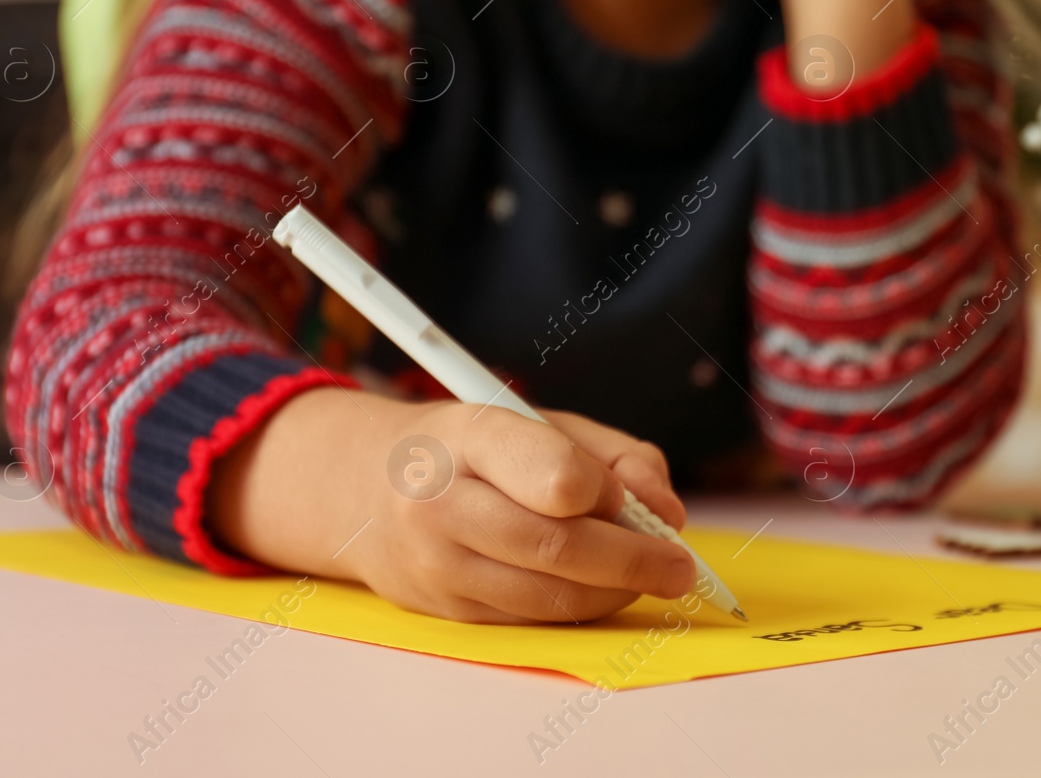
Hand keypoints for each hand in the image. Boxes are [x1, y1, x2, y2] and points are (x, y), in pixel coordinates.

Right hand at [207, 387, 694, 622]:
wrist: (360, 486)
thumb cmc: (469, 449)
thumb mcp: (537, 421)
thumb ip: (613, 455)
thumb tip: (667, 511)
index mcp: (470, 435)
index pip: (556, 475)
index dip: (609, 492)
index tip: (634, 497)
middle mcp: (442, 501)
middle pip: (559, 546)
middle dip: (635, 560)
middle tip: (680, 566)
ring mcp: (435, 562)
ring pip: (548, 597)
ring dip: (614, 593)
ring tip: (651, 577)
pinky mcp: (440, 609)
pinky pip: (527, 620)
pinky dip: (578, 610)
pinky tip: (600, 590)